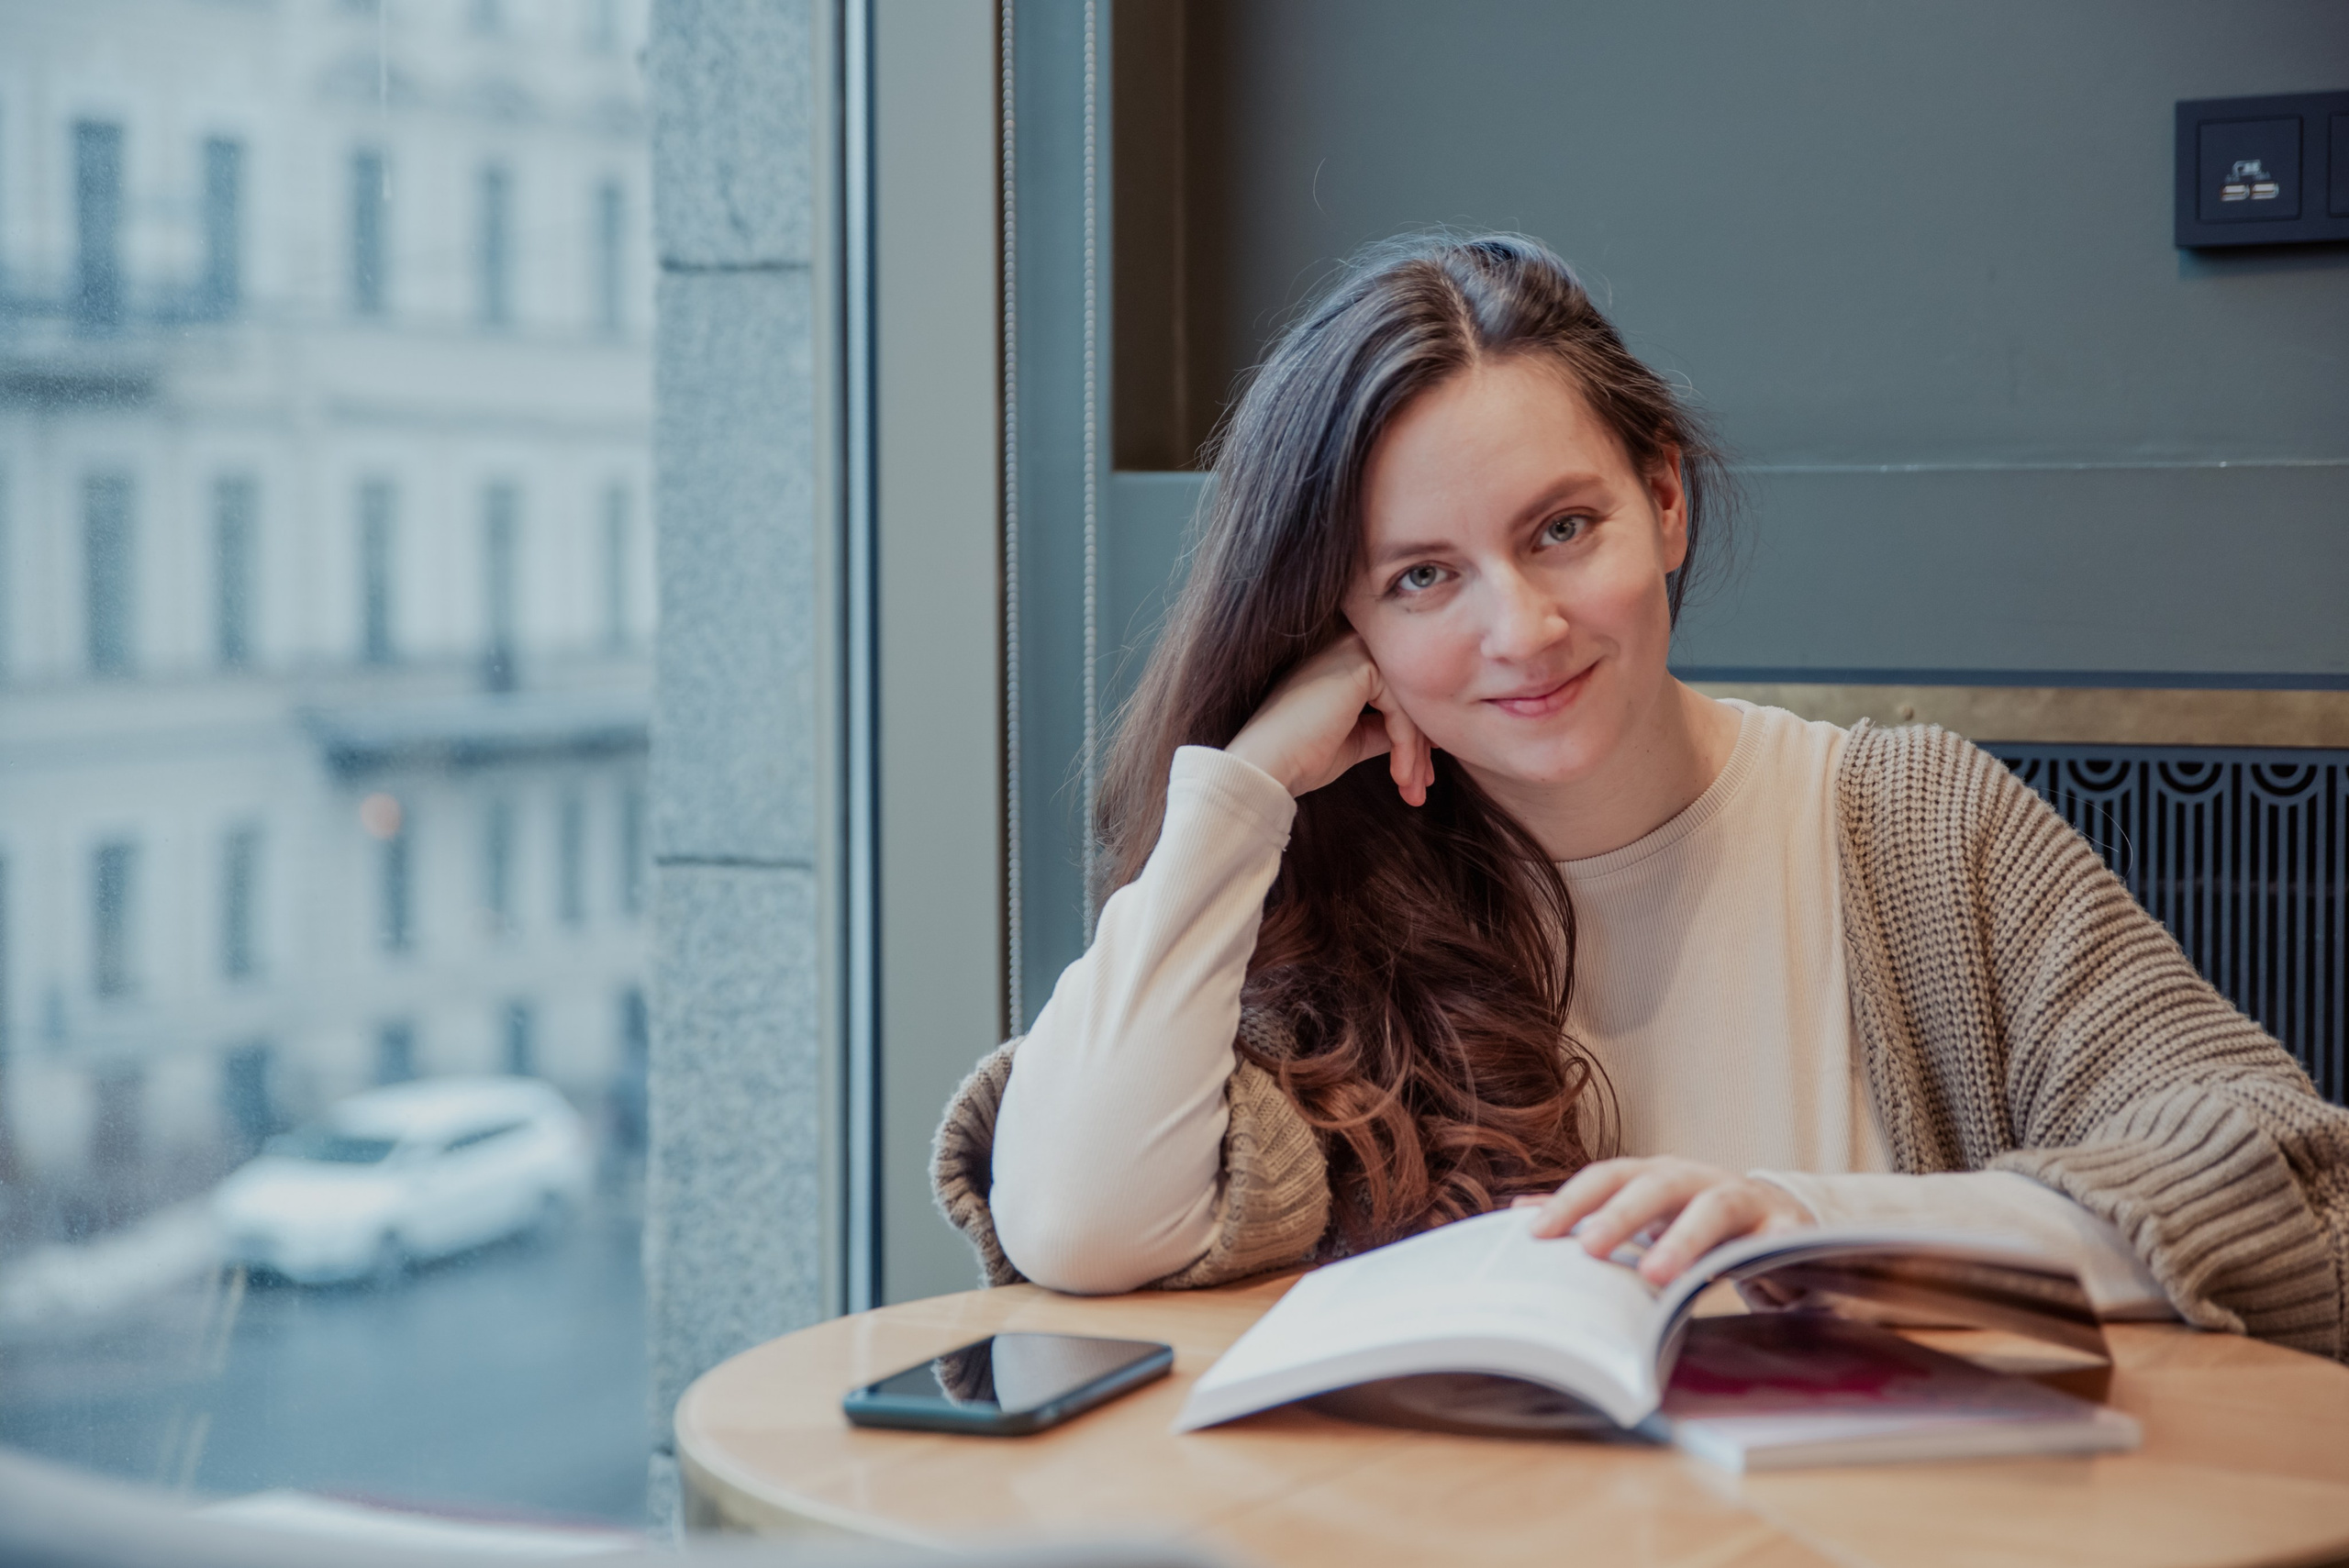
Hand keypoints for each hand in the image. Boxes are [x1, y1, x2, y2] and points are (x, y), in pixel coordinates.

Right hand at [1225, 633, 1435, 805]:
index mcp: (1342, 660)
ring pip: (1407, 703)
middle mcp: (1348, 644)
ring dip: (1415, 752)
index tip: (1417, 773)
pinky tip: (1399, 776)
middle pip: (1404, 695)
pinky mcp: (1360, 664)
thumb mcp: (1353, 739)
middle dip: (1419, 746)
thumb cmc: (1299, 756)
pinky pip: (1401, 709)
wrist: (1266, 765)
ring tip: (1413, 790)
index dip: (1411, 735)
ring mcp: (1353, 649)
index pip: (1392, 693)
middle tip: (1420, 789)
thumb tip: (1423, 735)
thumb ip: (1384, 727)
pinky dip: (1406, 746)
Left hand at [1513, 1156, 1812, 1286]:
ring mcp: (1743, 1199)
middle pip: (1655, 1185)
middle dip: (1621, 1215)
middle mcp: (1696, 1178)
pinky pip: (1775, 1237)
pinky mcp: (1786, 1227)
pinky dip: (1763, 1251)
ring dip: (1683, 1239)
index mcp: (1656, 1175)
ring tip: (1656, 1275)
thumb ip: (1589, 1214)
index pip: (1607, 1177)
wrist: (1778, 1222)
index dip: (1572, 1200)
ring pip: (1713, 1208)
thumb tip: (1520, 1214)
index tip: (1536, 1233)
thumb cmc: (1696, 1221)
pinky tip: (1747, 1275)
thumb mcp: (1644, 1215)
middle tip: (1589, 1248)